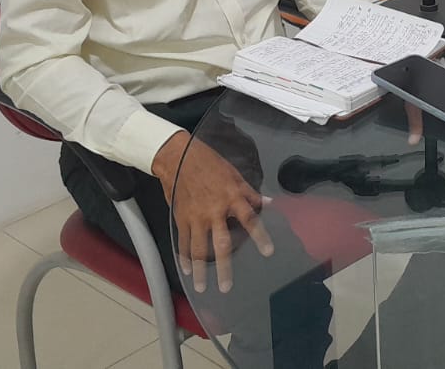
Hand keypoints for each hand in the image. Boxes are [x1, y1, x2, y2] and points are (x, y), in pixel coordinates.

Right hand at [151, 132, 273, 293]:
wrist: (177, 156)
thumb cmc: (209, 163)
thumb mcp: (234, 174)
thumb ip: (249, 193)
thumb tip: (268, 204)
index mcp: (231, 197)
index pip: (250, 220)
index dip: (260, 236)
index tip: (268, 252)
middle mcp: (214, 211)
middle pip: (221, 244)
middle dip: (224, 267)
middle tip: (226, 286)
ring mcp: (196, 217)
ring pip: (198, 249)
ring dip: (201, 270)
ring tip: (202, 287)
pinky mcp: (181, 218)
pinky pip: (183, 242)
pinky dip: (184, 257)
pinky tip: (187, 270)